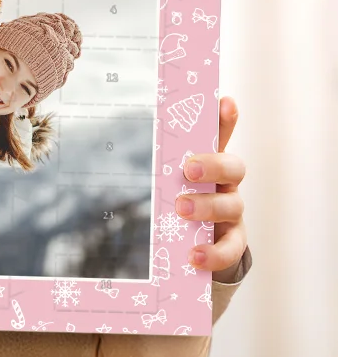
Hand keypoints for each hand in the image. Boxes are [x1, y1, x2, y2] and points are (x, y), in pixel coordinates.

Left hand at [175, 97, 246, 278]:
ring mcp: (233, 212)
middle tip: (189, 169)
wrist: (198, 242)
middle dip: (214, 166)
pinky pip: (231, 247)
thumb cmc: (180, 199)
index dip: (226, 119)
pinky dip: (214, 252)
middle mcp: (227, 184)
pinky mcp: (233, 240)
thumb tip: (122, 143)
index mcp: (210, 163)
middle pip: (235, 167)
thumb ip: (157, 164)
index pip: (221, 135)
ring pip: (231, 205)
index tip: (225, 101)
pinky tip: (194, 255)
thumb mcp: (168, 180)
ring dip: (207, 206)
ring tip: (181, 209)